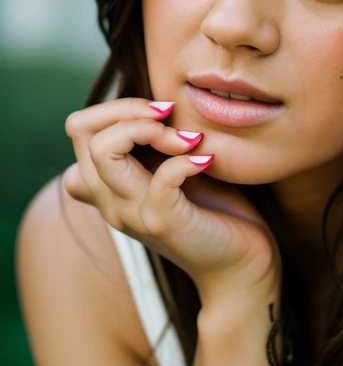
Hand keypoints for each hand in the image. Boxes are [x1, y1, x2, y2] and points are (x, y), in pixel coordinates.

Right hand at [62, 98, 280, 302]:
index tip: (164, 111)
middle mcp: (109, 199)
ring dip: (151, 131)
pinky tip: (207, 160)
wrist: (240, 262)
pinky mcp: (162, 223)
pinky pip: (160, 178)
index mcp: (108, 184)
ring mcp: (131, 213)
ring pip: (103, 150)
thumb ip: (159, 142)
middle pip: (82, 131)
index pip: (79, 127)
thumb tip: (158, 103)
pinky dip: (186, 160)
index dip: (118, 107)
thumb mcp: (177, 166)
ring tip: (189, 140)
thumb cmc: (214, 208)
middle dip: (130, 110)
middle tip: (172, 121)